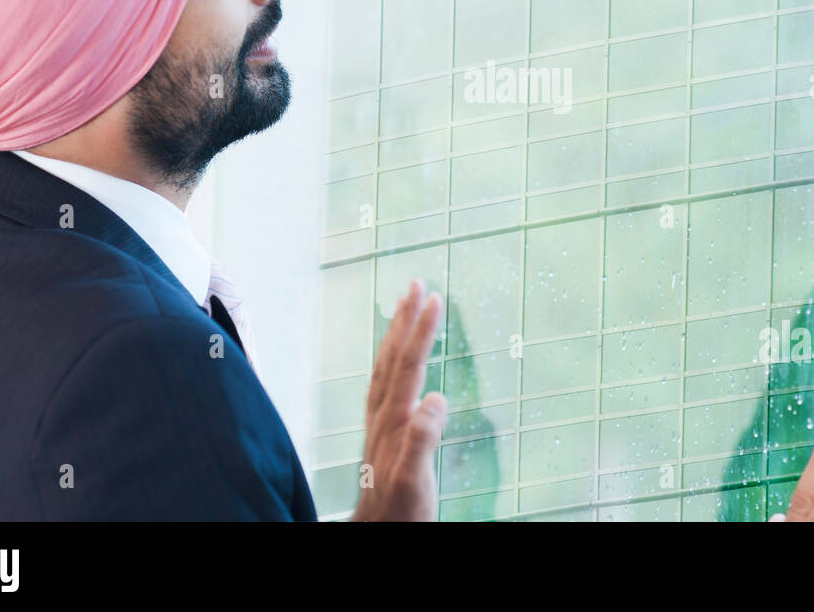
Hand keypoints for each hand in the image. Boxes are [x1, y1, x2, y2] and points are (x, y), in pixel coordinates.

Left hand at [350, 279, 446, 520]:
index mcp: (394, 421)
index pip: (409, 365)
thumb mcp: (416, 480)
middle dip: (405, 319)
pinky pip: (384, 382)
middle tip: (416, 283)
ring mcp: (379, 422)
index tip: (434, 297)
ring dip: (395, 333)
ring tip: (404, 306)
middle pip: (392, 357)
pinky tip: (397, 358)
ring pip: (385, 367)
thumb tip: (435, 398)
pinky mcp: (382, 432)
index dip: (421, 331)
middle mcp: (382, 415)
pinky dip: (392, 359)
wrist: (378, 532)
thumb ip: (423, 440)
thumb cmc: (400, 512)